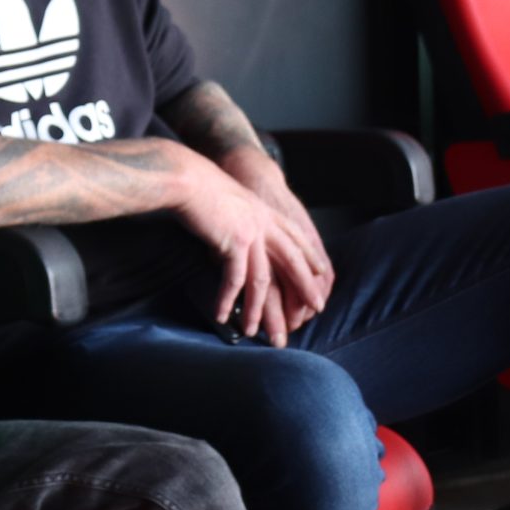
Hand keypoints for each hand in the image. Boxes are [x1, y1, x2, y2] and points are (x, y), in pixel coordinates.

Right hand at [170, 149, 329, 347]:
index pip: (297, 237)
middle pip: (292, 263)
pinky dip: (228, 300)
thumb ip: (243, 215)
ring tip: (255, 331)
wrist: (186, 178)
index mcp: (265, 211)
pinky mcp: (235, 243)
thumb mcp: (232, 198)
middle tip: (311, 314)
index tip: (322, 274)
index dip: (311, 257)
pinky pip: (235, 280)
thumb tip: (238, 233)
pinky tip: (222, 314)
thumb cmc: (199, 185)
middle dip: (303, 290)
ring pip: (262, 281)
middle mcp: (264, 223)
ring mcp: (252, 233)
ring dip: (258, 310)